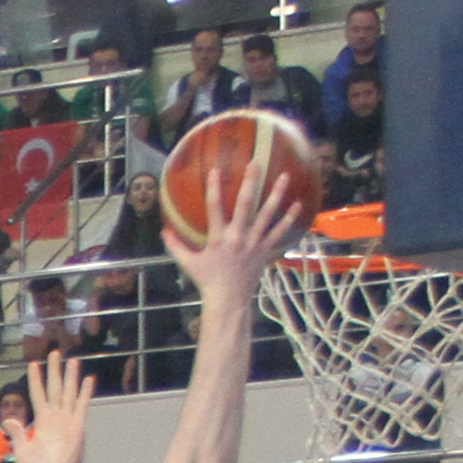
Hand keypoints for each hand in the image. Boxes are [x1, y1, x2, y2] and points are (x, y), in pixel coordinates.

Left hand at [3, 351, 94, 462]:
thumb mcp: (23, 451)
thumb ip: (17, 434)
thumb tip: (8, 420)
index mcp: (41, 421)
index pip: (37, 394)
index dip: (35, 379)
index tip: (32, 364)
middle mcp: (55, 417)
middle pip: (54, 388)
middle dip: (54, 370)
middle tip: (54, 352)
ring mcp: (68, 420)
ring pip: (69, 392)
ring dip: (71, 376)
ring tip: (72, 360)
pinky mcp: (78, 426)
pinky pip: (81, 405)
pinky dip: (84, 392)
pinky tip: (87, 379)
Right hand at [171, 160, 312, 305]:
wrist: (228, 299)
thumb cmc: (207, 280)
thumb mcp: (188, 263)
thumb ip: (175, 246)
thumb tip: (163, 230)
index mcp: (217, 238)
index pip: (214, 208)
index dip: (214, 188)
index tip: (215, 169)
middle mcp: (237, 237)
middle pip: (245, 205)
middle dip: (250, 182)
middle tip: (255, 163)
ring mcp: (254, 243)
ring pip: (268, 214)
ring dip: (277, 194)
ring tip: (285, 176)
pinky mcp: (265, 250)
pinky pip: (280, 232)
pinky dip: (290, 218)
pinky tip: (299, 204)